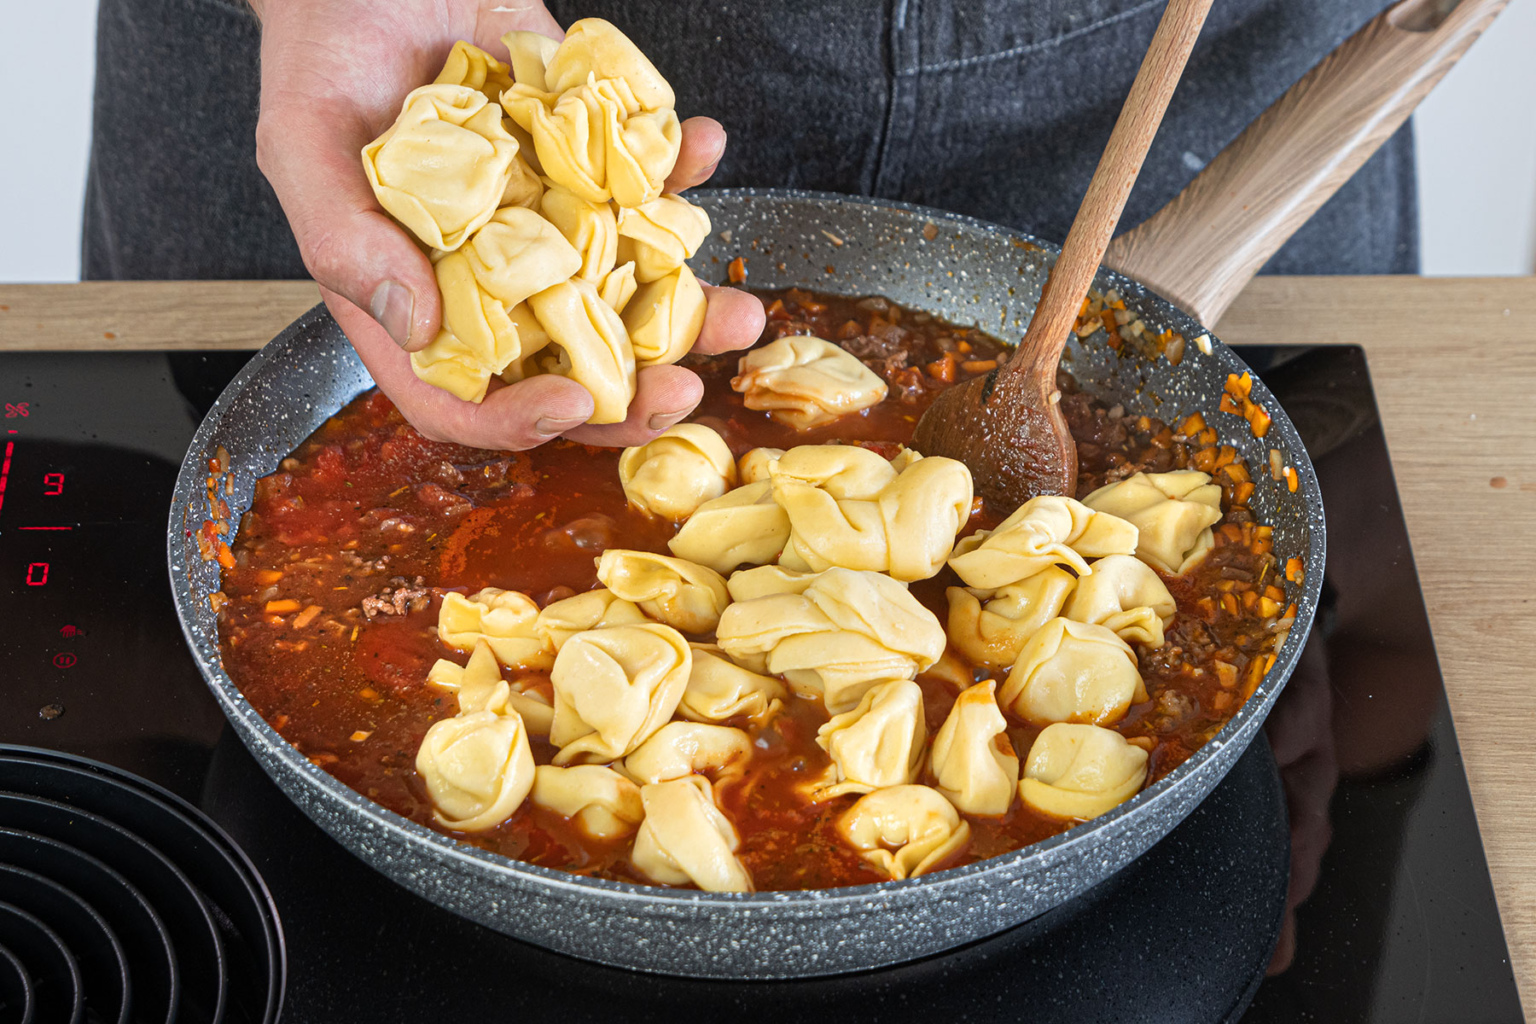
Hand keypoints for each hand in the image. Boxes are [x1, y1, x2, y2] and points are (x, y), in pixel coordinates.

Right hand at [252, 0, 764, 449]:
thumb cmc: (322, 55)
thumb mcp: (303, 145)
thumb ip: (344, 242)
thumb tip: (418, 327)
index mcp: (417, 298)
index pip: (463, 395)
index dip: (516, 420)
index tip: (572, 404)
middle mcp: (494, 277)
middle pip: (567, 366)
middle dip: (635, 391)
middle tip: (685, 388)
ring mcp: (551, 223)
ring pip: (629, 293)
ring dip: (693, 308)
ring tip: (739, 311)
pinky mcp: (590, 161)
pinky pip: (650, 182)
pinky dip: (685, 166)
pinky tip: (703, 143)